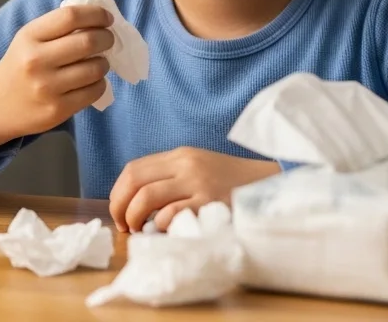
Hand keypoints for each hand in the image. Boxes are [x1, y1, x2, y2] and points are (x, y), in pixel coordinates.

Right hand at [0, 5, 114, 155]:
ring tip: (98, 62)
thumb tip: (99, 18)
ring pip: (95, 68)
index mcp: (29, 36)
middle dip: (106, 38)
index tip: (107, 18)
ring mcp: (47, 87)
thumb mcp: (29, 39)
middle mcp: (36, 60)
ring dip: (104, 63)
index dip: (96, 14)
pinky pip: (94, 91)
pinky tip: (91, 81)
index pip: (70, 16)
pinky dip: (100, 83)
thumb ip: (58, 27)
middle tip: (108, 39)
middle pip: (88, 41)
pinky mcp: (57, 110)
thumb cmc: (20, 65)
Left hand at [108, 147, 279, 232]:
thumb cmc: (232, 183)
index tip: (119, 212)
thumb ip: (171, 178)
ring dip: (134, 218)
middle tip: (123, 226)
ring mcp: (198, 182)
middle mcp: (186, 165)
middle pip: (134, 181)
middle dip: (120, 207)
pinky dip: (159, 225)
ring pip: (147, 197)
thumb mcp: (199, 169)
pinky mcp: (210, 202)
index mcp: (180, 156)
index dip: (118, 193)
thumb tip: (136, 201)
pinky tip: (164, 231)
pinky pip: (171, 214)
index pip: (133, 169)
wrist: (270, 184)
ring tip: (137, 231)